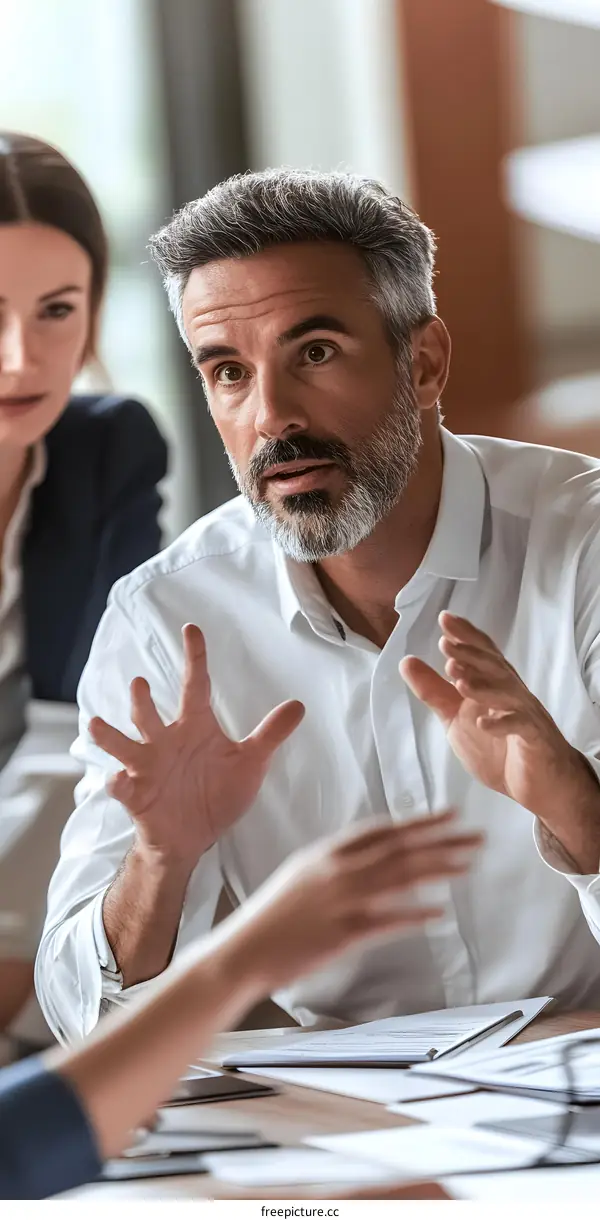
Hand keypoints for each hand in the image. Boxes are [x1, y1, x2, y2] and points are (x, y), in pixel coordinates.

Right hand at [89, 624, 304, 866]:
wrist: (193, 839)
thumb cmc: (218, 795)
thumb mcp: (249, 764)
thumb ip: (270, 735)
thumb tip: (299, 705)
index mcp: (194, 727)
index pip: (195, 685)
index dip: (194, 657)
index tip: (191, 628)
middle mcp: (165, 741)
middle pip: (149, 714)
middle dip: (141, 700)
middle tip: (140, 683)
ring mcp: (147, 767)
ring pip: (124, 744)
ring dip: (111, 735)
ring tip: (98, 724)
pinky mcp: (136, 795)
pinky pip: (121, 786)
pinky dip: (117, 783)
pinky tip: (118, 779)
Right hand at [216, 810, 481, 993]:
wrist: (240, 952)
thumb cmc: (269, 918)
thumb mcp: (300, 876)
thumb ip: (334, 865)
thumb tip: (367, 860)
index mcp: (326, 853)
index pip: (383, 830)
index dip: (419, 822)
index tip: (450, 815)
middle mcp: (336, 871)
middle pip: (400, 850)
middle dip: (442, 841)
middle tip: (475, 837)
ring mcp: (340, 901)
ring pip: (400, 878)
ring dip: (438, 869)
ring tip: (468, 866)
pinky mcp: (342, 933)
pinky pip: (387, 921)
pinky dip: (415, 914)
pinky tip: (438, 913)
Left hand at [399, 613, 599, 866]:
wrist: (539, 786)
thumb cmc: (499, 748)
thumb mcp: (456, 718)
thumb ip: (434, 691)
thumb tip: (406, 661)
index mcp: (495, 685)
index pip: (482, 654)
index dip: (466, 635)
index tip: (445, 618)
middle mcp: (513, 694)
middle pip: (495, 668)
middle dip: (472, 655)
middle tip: (447, 644)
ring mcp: (527, 716)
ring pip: (508, 694)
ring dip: (483, 686)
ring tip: (458, 679)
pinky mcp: (535, 740)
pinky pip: (521, 727)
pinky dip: (503, 724)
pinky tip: (485, 723)